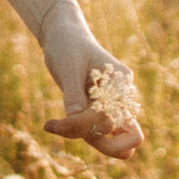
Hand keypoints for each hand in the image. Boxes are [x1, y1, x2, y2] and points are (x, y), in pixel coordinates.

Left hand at [38, 5, 144, 159]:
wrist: (63, 37)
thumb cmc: (68, 46)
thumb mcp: (69, 67)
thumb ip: (74, 94)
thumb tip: (75, 119)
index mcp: (121, 83)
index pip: (116, 118)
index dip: (90, 124)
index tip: (64, 118)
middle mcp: (122, 98)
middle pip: (127, 138)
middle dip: (93, 138)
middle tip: (60, 126)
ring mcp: (112, 107)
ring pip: (111, 141)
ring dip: (81, 136)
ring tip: (51, 125)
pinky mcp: (97, 112)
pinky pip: (94, 133)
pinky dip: (74, 133)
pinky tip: (51, 124)